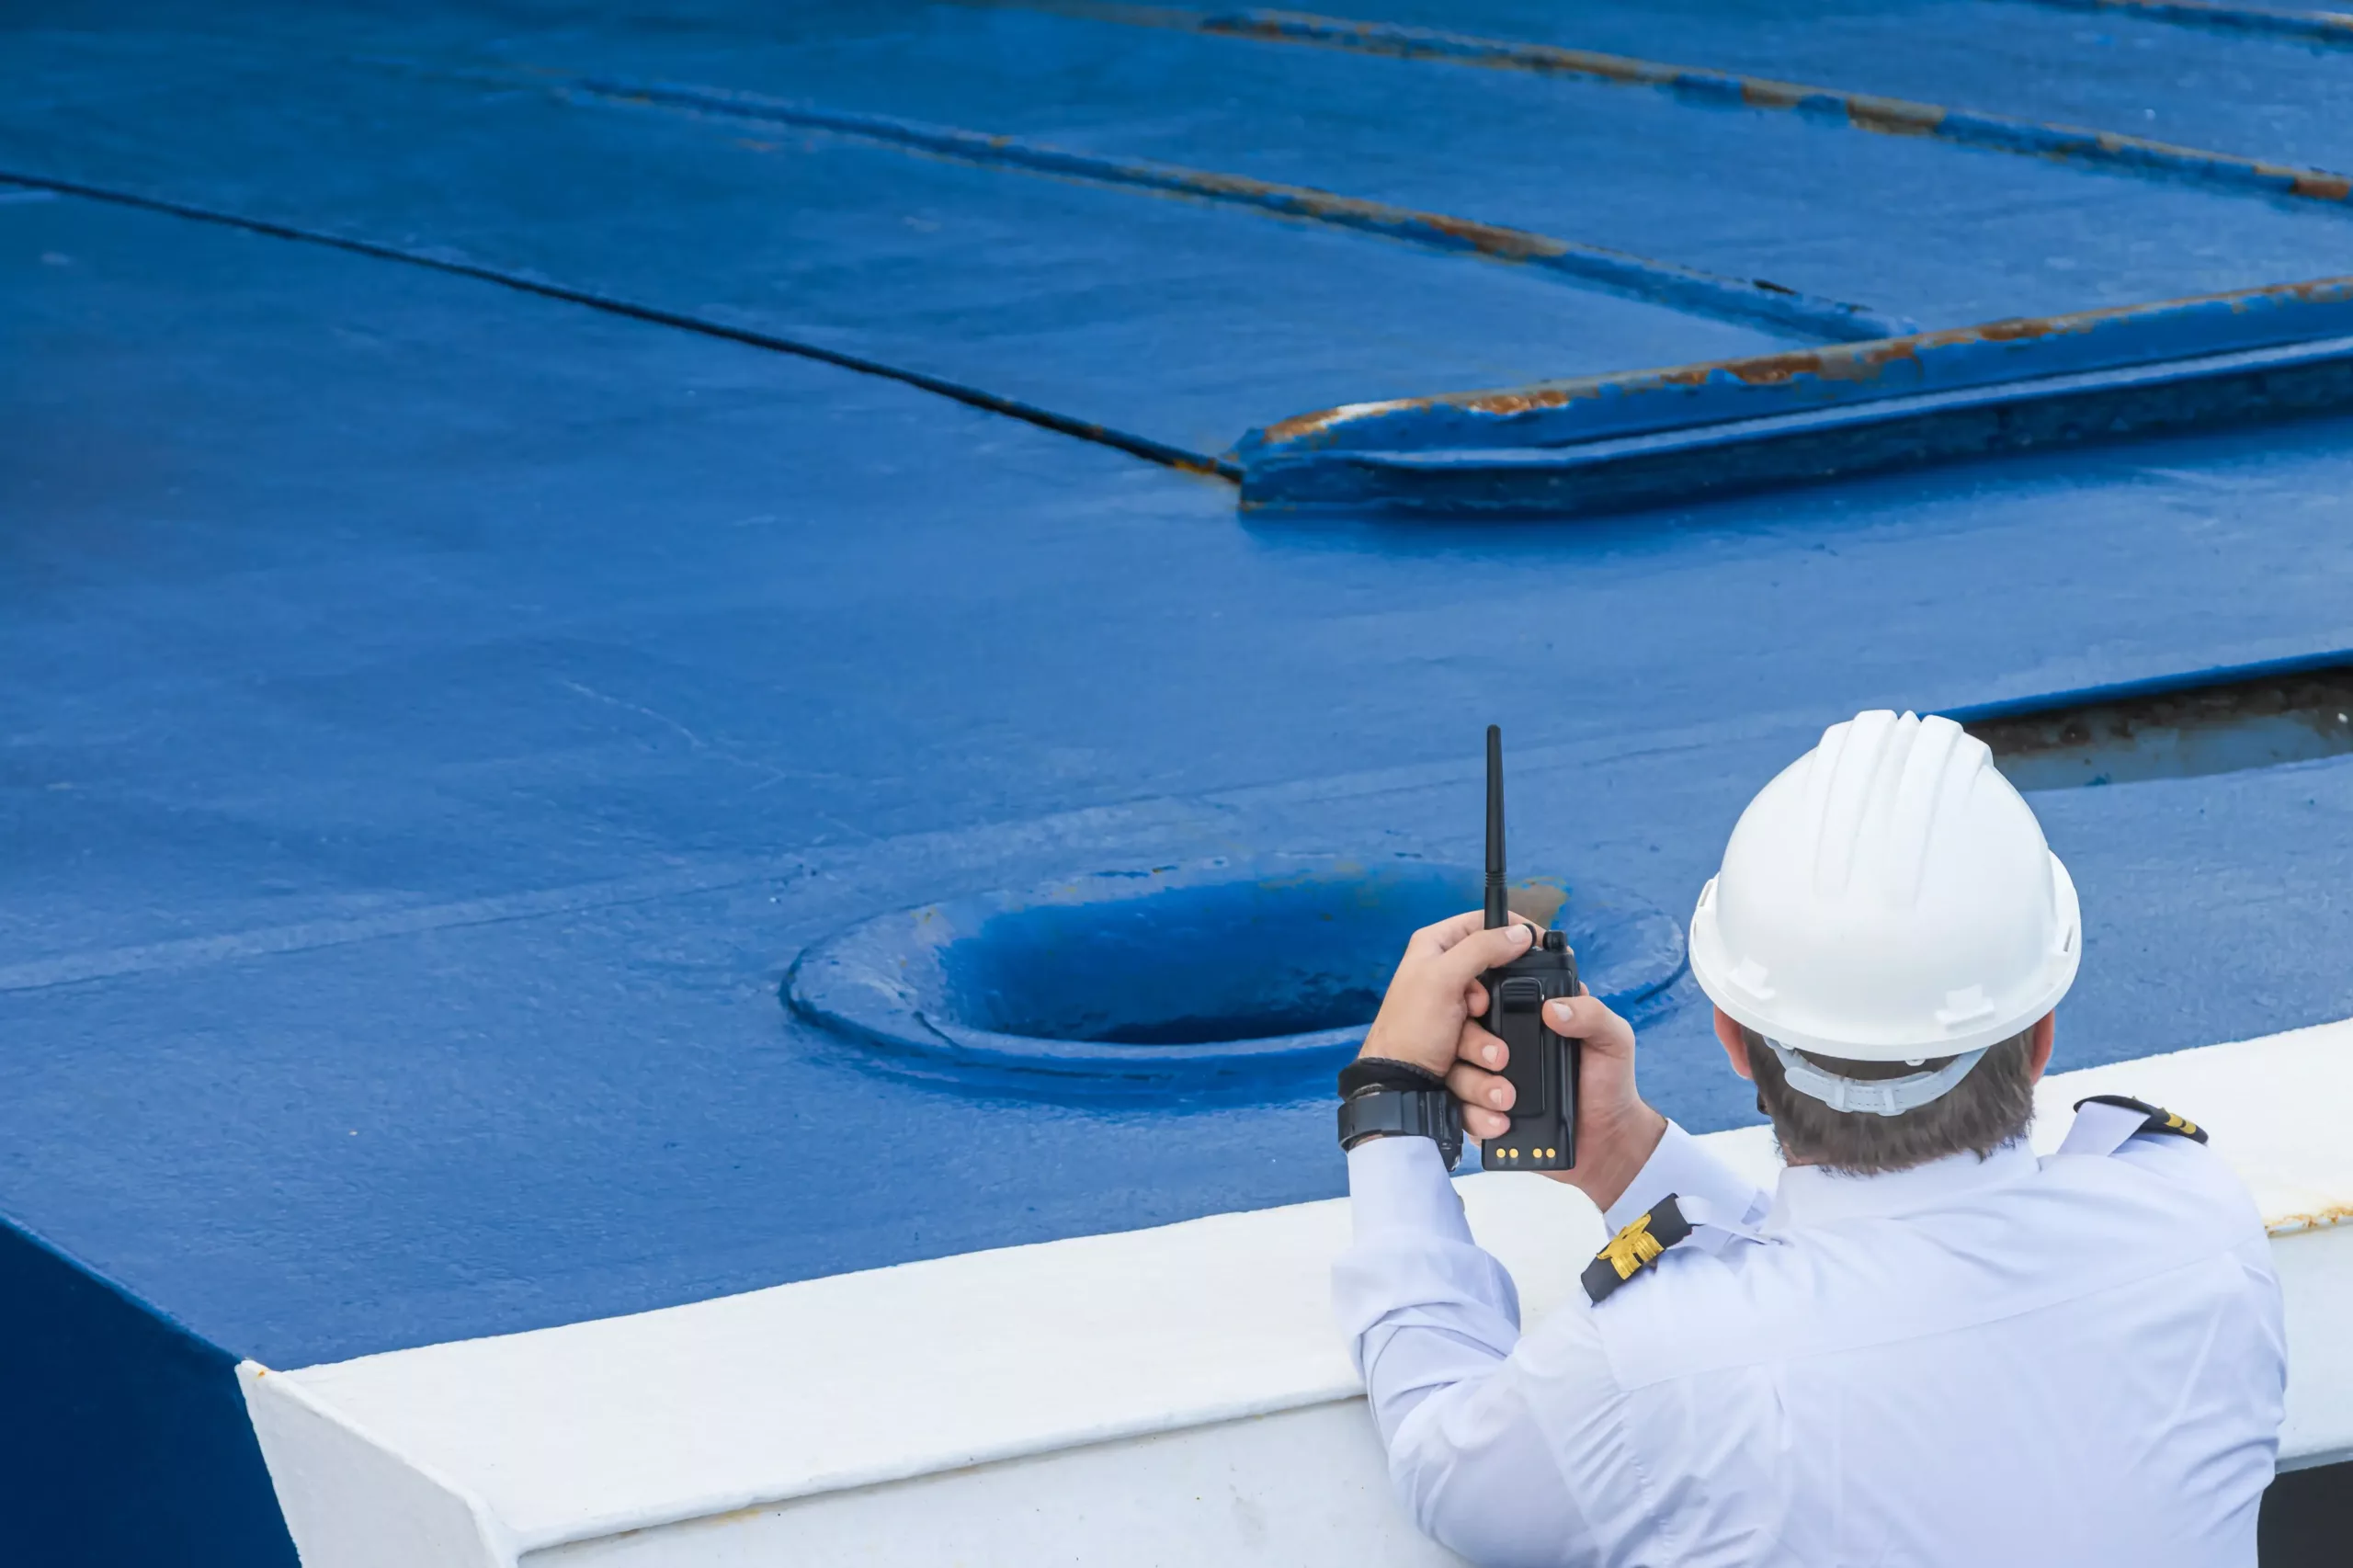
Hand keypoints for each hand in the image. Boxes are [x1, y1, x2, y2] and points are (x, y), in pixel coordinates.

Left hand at [1356, 909, 1539, 1076]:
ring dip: (1491, 1047)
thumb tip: (1522, 933)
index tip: (1540, 941)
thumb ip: (1482, 950)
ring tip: (1485, 1061)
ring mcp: (1456, 1014)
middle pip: (1496, 978)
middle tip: (1478, 1014)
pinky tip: (1488, 1080)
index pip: (1480, 923)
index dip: (1510, 929)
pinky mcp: (1464, 1046)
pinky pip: (1490, 1050)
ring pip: (1496, 1020)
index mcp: (1435, 948)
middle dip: (1498, 1007)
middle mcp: (1445, 977)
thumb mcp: (1443, 979)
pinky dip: (1487, 1068)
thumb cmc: (1410, 1028)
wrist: (1399, 1089)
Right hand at [1360, 908, 1664, 1211]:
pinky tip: (1501, 1123)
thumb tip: (1553, 1009)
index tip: (1482, 1004)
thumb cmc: (1610, 1081)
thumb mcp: (1613, 1039)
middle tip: (1500, 1059)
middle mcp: (1499, 1042)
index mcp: (1526, 1014)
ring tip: (1506, 1099)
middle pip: (1460, 1032)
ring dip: (1474, 1085)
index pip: (1486, 994)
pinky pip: (1462, 1111)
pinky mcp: (1483, 1111)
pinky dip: (1476, 1116)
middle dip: (1472, 1044)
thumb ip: (1593, 1015)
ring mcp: (1487, 1077)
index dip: (1476, 995)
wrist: (1606, 1140)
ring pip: (1455, 1072)